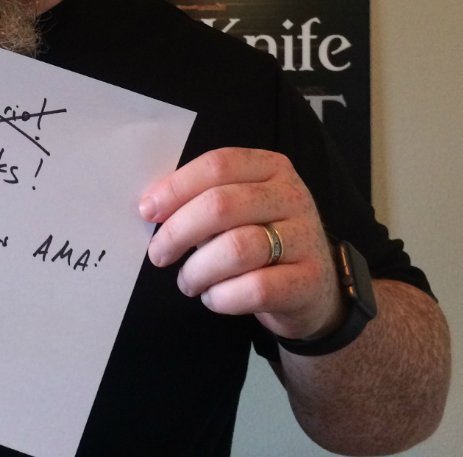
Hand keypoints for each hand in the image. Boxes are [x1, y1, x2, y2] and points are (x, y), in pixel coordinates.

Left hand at [139, 148, 342, 340]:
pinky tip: (214, 297)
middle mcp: (291, 196)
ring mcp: (304, 238)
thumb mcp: (241, 209)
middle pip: (221, 205)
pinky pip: (255, 289)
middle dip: (179, 231)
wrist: (314, 288)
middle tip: (158, 253)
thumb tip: (153, 209)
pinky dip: (223, 297)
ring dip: (198, 270)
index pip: (218, 165)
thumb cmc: (263, 240)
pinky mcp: (308, 280)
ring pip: (236, 248)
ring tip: (188, 281)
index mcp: (270, 168)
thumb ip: (204, 200)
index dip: (176, 187)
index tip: (148, 211)